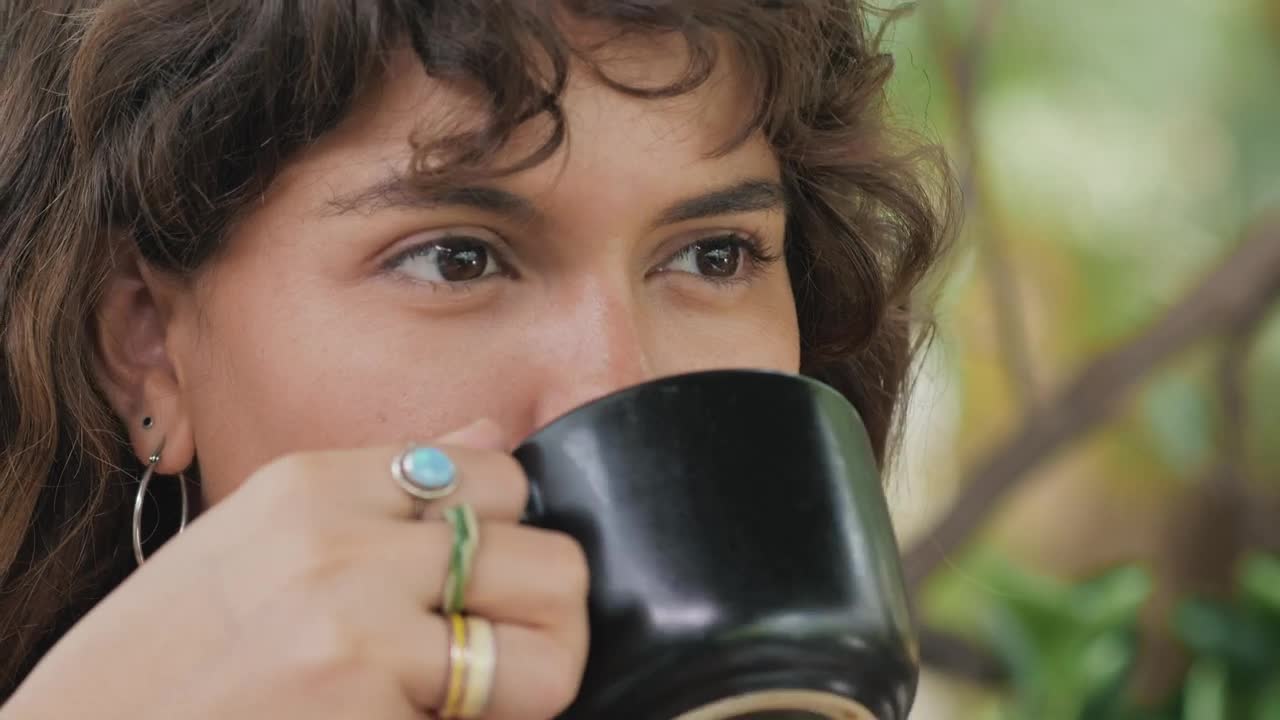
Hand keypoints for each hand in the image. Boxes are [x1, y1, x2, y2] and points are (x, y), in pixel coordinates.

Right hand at [4, 420, 588, 719]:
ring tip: (468, 702)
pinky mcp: (365, 713)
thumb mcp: (258, 537)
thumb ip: (381, 489)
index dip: (509, 535)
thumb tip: (490, 439)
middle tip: (496, 658)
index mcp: (314, 484)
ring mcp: (356, 636)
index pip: (501, 474)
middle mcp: (342, 548)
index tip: (477, 583)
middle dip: (543, 618)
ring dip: (529, 686)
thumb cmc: (168, 655)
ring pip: (552, 652)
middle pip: (552, 560)